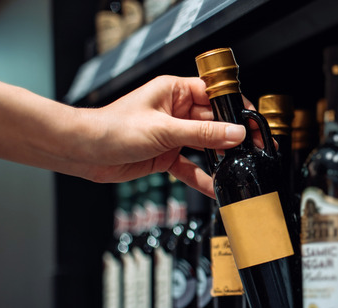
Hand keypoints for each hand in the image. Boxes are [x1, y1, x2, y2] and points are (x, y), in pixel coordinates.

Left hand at [77, 75, 254, 196]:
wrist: (84, 152)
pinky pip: (191, 166)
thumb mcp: (164, 130)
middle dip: (232, 137)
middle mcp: (175, 111)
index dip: (235, 107)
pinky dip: (202, 177)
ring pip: (205, 145)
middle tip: (253, 149)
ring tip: (240, 167)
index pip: (214, 94)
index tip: (252, 121)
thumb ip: (203, 133)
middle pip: (214, 122)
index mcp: (174, 91)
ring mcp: (172, 134)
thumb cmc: (112, 128)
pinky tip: (216, 187)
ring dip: (220, 158)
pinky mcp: (166, 155)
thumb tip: (234, 133)